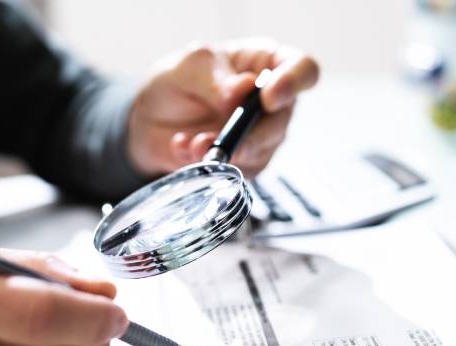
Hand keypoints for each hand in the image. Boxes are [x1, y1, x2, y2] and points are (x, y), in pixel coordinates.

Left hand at [127, 39, 319, 177]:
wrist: (151, 118)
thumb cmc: (180, 81)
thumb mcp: (191, 65)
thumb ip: (215, 78)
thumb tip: (241, 91)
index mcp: (268, 64)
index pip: (304, 69)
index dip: (294, 83)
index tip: (269, 98)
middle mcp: (272, 102)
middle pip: (283, 119)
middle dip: (253, 133)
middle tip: (225, 137)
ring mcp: (261, 135)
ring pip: (262, 150)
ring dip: (228, 151)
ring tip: (196, 143)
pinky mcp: (245, 163)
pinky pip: (239, 171)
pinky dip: (210, 164)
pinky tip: (185, 148)